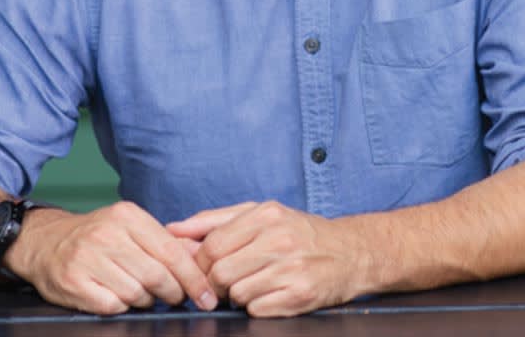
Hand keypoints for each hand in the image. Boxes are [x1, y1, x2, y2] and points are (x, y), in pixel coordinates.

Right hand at [5, 201, 217, 315]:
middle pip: (158, 276)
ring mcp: (88, 259)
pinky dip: (121, 306)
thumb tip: (202, 258)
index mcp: (127, 216)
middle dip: (174, 293)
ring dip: (145, 300)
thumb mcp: (130, 227)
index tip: (207, 296)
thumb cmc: (96, 237)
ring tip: (138, 291)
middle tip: (175, 297)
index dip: (194, 278)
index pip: (172, 251)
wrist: (44, 242)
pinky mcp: (74, 283)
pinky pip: (113, 305)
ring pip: (137, 294)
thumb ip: (165, 241)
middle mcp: (107, 235)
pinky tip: (116, 295)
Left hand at [167, 201, 369, 317]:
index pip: (212, 245)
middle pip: (220, 272)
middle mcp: (280, 240)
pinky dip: (256, 306)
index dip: (199, 263)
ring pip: (236, 293)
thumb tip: (173, 230)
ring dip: (237, 295)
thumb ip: (214, 221)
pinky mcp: (301, 295)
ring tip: (253, 284)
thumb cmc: (300, 233)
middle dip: (215, 283)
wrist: (351, 253)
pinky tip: (269, 294)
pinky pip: (257, 309)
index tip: (204, 269)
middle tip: (224, 283)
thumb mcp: (260, 214)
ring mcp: (292, 269)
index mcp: (266, 216)